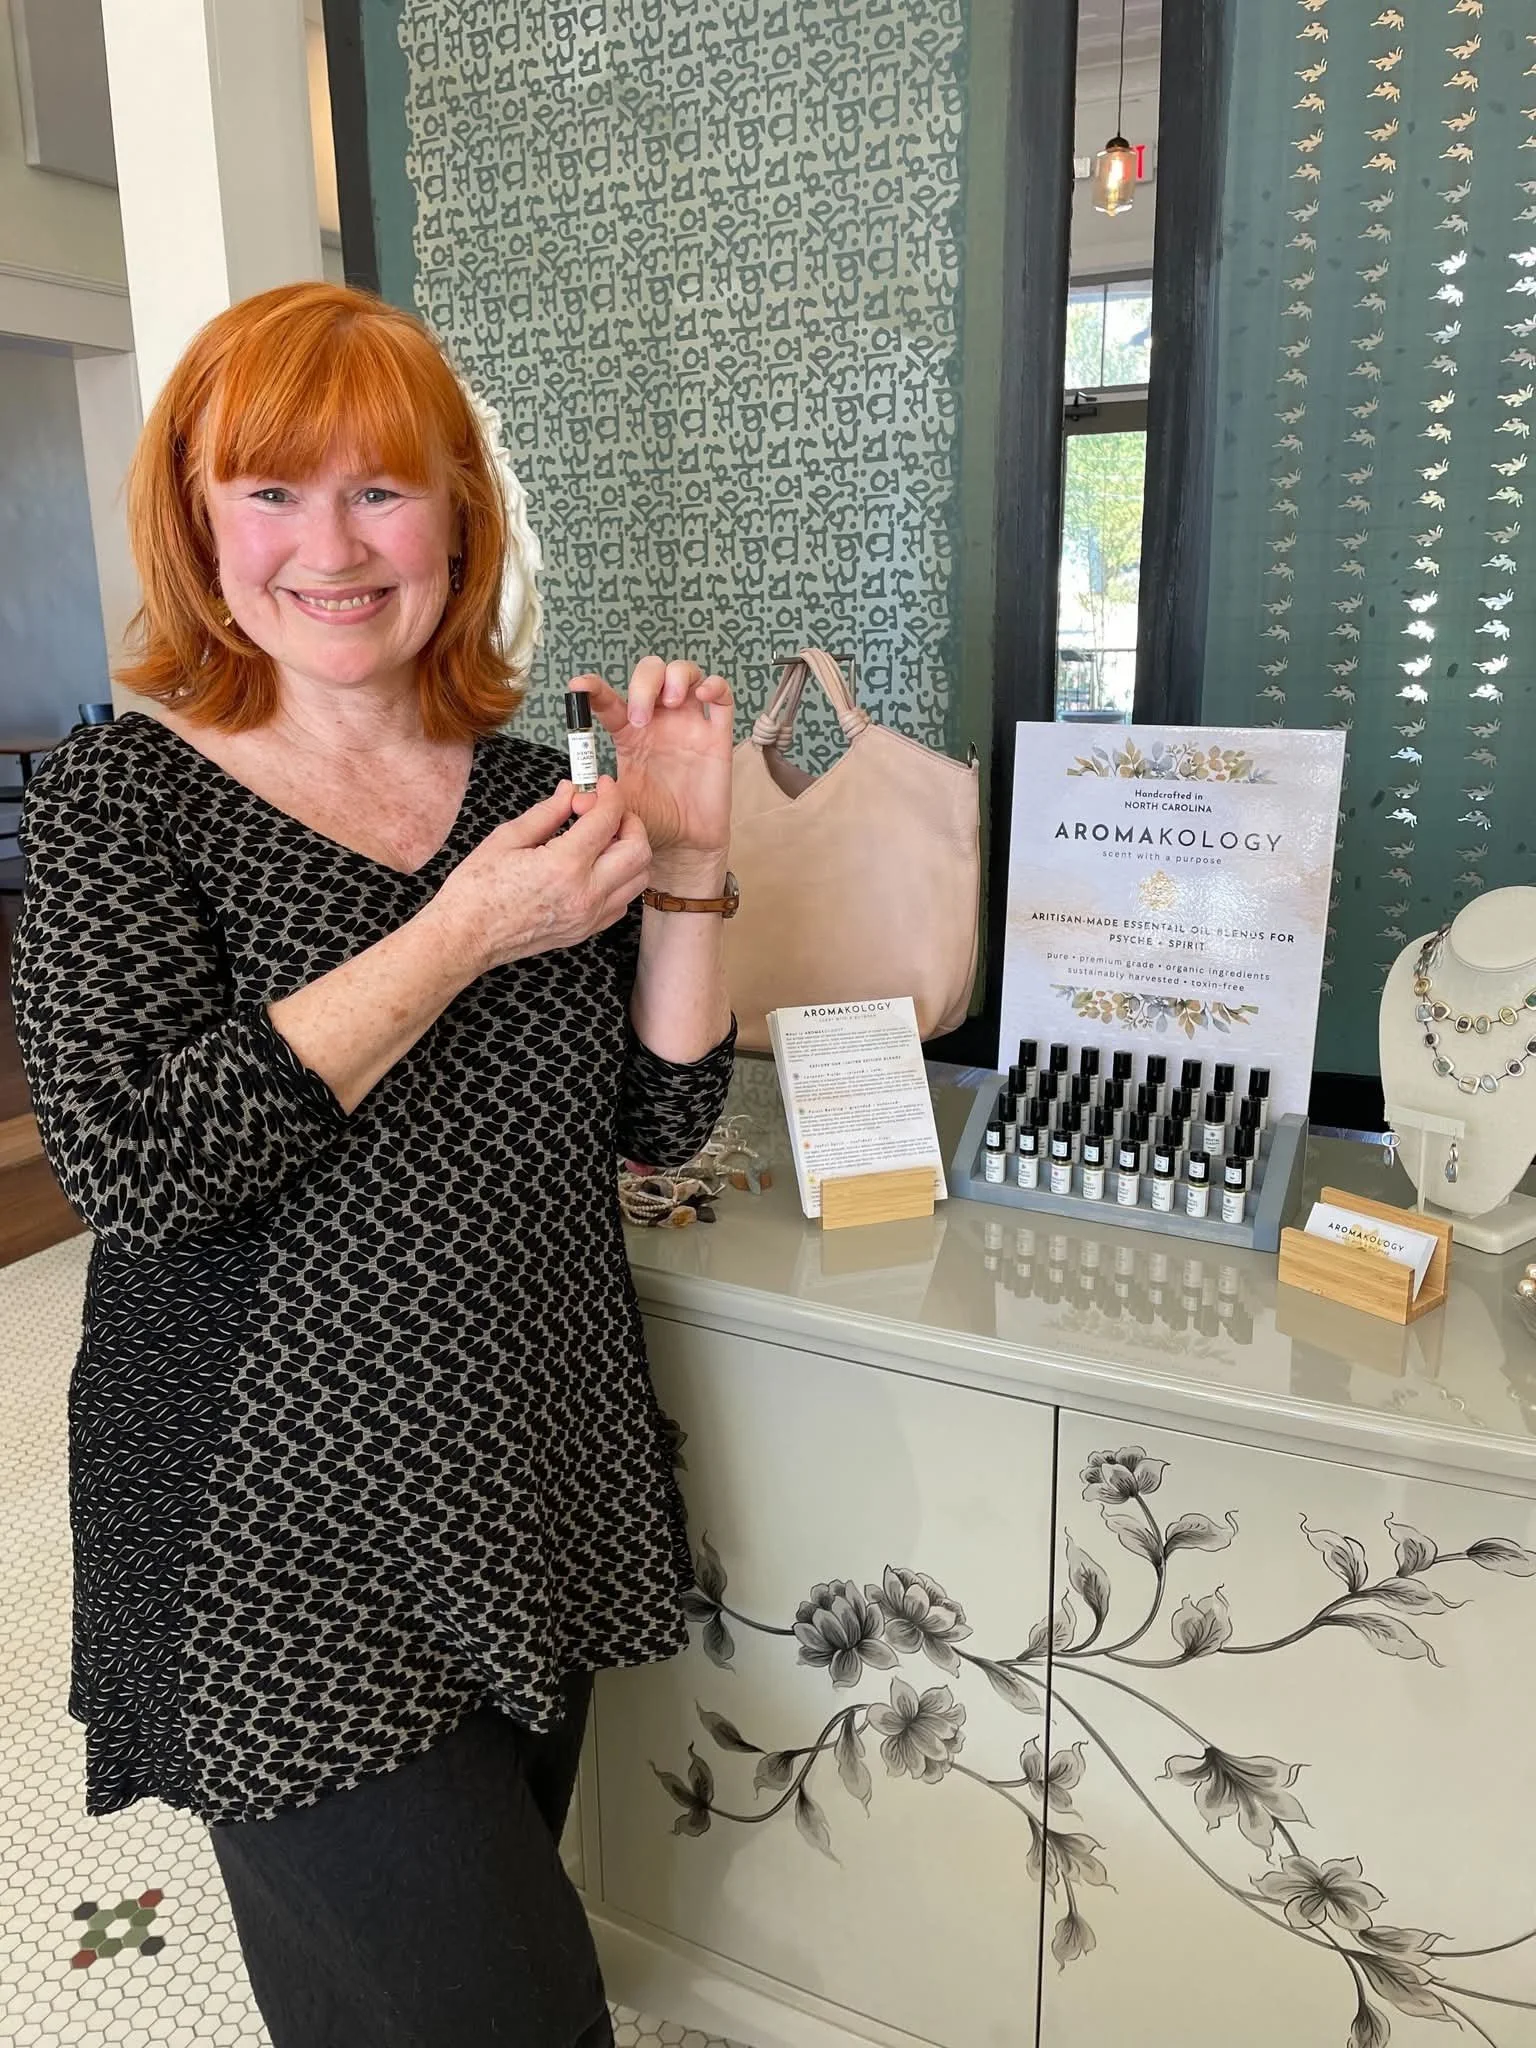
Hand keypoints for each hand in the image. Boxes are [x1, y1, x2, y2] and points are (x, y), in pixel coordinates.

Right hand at [429, 777, 650, 974]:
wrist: (465, 936)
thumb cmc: (476, 889)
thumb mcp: (507, 839)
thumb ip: (547, 812)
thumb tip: (571, 791)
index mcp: (563, 865)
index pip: (607, 819)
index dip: (609, 794)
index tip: (601, 785)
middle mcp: (585, 894)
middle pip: (638, 850)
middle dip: (629, 821)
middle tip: (605, 811)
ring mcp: (589, 916)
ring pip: (639, 878)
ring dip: (629, 851)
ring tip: (602, 839)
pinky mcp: (587, 930)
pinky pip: (623, 901)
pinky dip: (620, 879)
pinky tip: (596, 867)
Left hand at [568, 658, 731, 891]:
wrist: (683, 847)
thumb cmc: (651, 824)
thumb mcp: (616, 810)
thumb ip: (598, 801)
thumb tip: (578, 797)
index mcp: (629, 734)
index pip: (610, 699)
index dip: (593, 688)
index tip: (578, 687)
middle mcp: (659, 723)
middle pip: (651, 673)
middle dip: (643, 684)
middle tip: (640, 718)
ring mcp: (689, 726)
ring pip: (685, 673)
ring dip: (675, 677)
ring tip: (671, 701)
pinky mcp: (717, 738)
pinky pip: (722, 699)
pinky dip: (714, 686)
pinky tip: (702, 694)